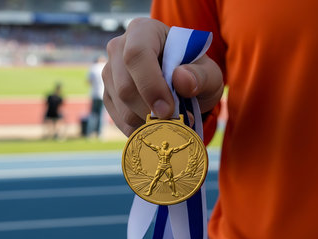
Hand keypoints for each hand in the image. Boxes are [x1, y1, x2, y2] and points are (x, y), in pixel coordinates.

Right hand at [103, 18, 222, 136]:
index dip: (150, 85)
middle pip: (125, 87)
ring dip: (150, 122)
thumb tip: (181, 80)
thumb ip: (201, 76)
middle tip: (177, 121)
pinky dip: (142, 129)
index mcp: (143, 30)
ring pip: (123, 107)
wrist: (183, 85)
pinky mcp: (108, 94)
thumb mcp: (209, 73)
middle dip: (151, 111)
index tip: (169, 110)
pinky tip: (159, 123)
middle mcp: (119, 48)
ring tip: (172, 120)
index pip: (136, 54)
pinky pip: (121, 120)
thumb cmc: (195, 73)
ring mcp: (109, 72)